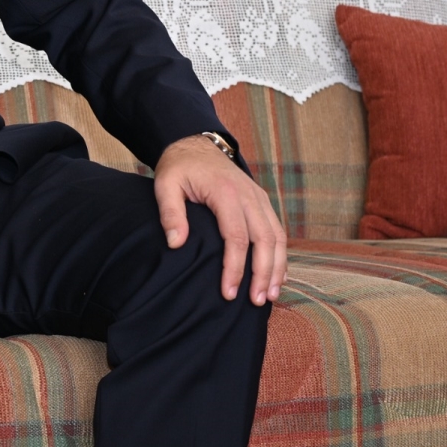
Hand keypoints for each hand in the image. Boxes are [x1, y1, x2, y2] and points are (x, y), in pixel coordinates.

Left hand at [153, 135, 285, 306]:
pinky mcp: (262, 201)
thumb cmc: (179, 167)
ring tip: (271, 295)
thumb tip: (176, 244)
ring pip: (277, 237)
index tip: (228, 293)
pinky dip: (280, 254)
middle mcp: (249, 195)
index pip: (236, 237)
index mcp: (226, 193)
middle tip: (257, 302)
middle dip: (263, 274)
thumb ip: (170, 213)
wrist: (195, 144)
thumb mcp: (165, 184)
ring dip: (276, 268)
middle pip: (264, 240)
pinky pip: (277, 230)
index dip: (234, 268)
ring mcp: (259, 198)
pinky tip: (278, 276)